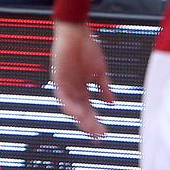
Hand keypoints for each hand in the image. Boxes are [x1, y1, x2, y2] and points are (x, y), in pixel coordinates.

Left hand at [51, 20, 112, 136]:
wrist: (76, 32)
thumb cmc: (87, 48)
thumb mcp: (99, 72)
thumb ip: (104, 88)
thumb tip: (112, 103)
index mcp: (81, 88)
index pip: (88, 109)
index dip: (95, 122)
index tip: (105, 133)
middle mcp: (72, 89)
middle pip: (81, 112)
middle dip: (90, 125)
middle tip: (100, 136)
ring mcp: (64, 84)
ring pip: (71, 108)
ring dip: (81, 118)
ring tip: (91, 128)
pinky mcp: (58, 78)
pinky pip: (62, 96)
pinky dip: (71, 105)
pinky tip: (79, 113)